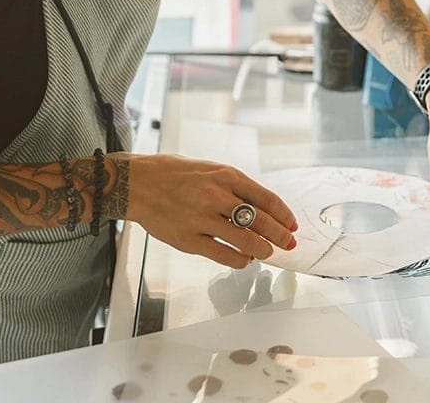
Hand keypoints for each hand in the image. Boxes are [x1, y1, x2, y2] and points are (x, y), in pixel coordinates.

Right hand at [125, 154, 298, 269]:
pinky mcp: (189, 239)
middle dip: (280, 235)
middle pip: (262, 221)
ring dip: (263, 250)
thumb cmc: (173, 174)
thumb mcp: (210, 169)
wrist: (137, 183)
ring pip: (246, 241)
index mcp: (225, 175)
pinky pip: (223, 255)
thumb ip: (234, 187)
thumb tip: (261, 209)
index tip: (292, 224)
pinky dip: (240, 260)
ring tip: (267, 252)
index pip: (267, 198)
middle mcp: (217, 196)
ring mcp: (203, 219)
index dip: (284, 215)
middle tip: (288, 243)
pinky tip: (244, 259)